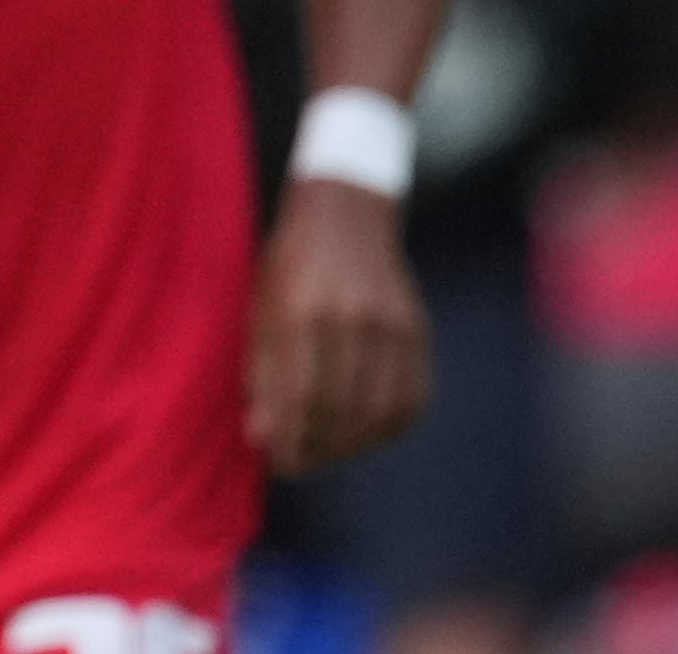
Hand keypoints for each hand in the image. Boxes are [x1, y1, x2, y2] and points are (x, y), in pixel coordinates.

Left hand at [244, 177, 428, 476]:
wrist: (346, 214)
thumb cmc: (291, 264)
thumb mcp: (262, 308)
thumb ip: (262, 372)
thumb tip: (261, 437)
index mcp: (303, 308)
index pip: (300, 395)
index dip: (290, 439)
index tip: (279, 463)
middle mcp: (352, 317)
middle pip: (340, 409)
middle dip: (317, 448)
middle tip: (298, 462)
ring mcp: (391, 324)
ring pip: (378, 411)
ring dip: (351, 445)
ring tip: (326, 451)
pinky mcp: (416, 331)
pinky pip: (412, 399)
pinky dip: (389, 427)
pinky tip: (365, 432)